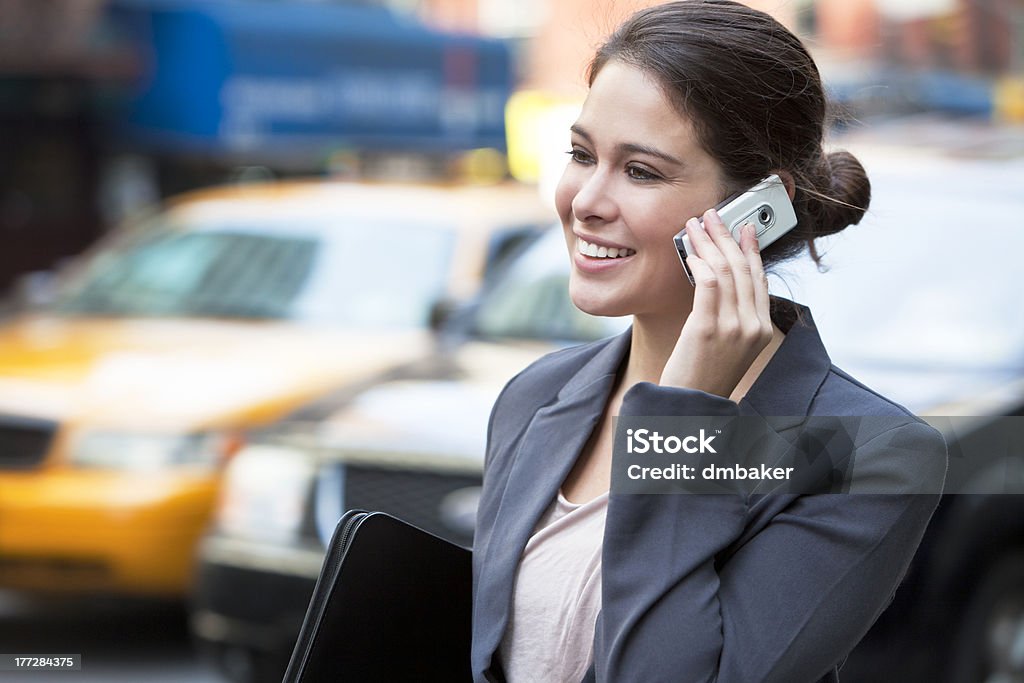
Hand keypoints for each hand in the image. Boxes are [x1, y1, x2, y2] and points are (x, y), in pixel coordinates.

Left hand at [659, 208, 773, 397]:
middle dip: (727, 236)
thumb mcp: (730, 347)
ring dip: (709, 243)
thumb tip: (724, 282)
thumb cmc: (703, 377)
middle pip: (743, 269)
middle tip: (712, 216)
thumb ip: (735, 317)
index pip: (759, 278)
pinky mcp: (708, 328)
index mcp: (762, 330)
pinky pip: (708, 284)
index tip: (743, 227)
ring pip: (726, 271)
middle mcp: (753, 327)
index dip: (750, 249)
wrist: (690, 407)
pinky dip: (700, 263)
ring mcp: (733, 328)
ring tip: (695, 226)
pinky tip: (690, 253)